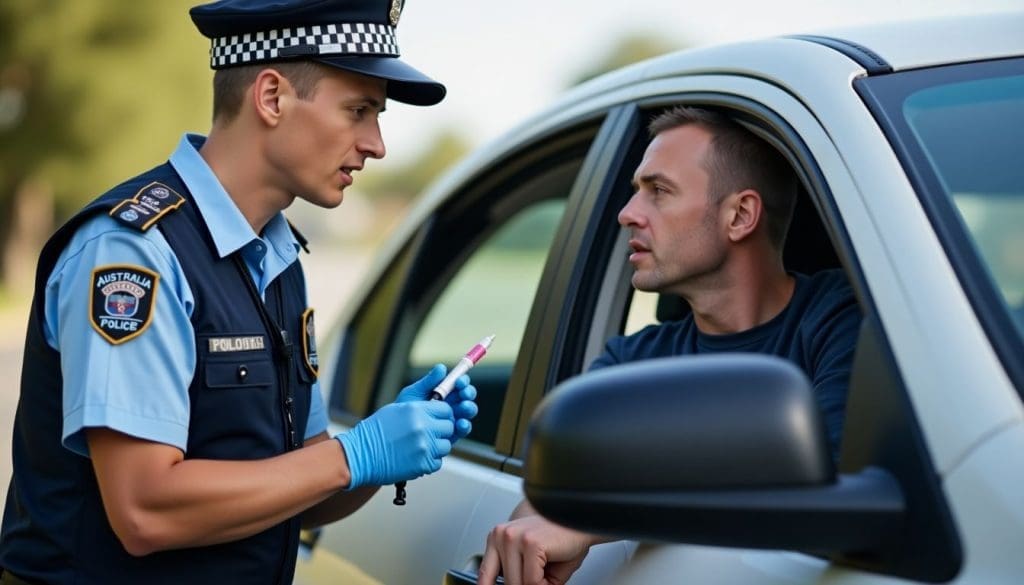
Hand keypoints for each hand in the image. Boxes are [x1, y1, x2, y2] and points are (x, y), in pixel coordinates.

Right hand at [335, 399, 453, 489]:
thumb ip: (419, 406)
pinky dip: (430, 461)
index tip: (438, 419)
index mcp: (416, 410)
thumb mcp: (396, 409)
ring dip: (436, 447)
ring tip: (419, 446)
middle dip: (441, 431)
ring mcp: (424, 447)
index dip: (443, 415)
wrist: (360, 455)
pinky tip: (415, 457)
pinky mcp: (423, 464)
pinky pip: (437, 462)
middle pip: (449, 427)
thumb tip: (436, 399)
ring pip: (445, 446)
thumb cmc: (375, 432)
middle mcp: (423, 427)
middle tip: (429, 434)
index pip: (446, 410)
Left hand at [395, 364, 478, 441]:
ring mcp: (453, 418)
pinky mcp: (453, 433)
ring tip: (463, 407)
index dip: (462, 380)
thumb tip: (441, 367)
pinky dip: (465, 425)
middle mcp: (451, 403)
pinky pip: (464, 428)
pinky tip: (460, 423)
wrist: (396, 431)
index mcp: (444, 391)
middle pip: (467, 396)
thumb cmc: (404, 409)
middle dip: (468, 392)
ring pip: (468, 411)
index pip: (459, 383)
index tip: (459, 381)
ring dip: (469, 407)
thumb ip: (428, 381)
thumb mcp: (415, 392)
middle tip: (463, 393)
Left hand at [478, 515, 591, 584]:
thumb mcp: (529, 561)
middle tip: (542, 575)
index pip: (484, 575)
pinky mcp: (529, 543)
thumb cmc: (560, 540)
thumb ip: (516, 577)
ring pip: (518, 584)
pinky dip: (546, 583)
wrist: (582, 522)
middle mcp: (502, 535)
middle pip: (506, 583)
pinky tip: (552, 567)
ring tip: (548, 571)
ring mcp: (514, 538)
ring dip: (538, 584)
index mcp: (497, 537)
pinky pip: (532, 581)